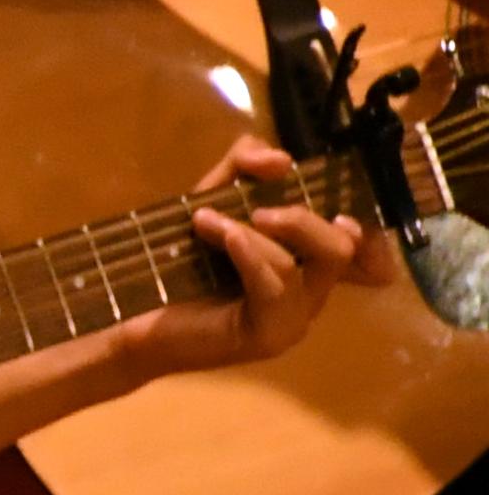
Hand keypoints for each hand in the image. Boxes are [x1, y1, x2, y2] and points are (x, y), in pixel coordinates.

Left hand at [118, 135, 381, 378]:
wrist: (130, 317)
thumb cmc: (174, 262)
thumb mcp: (211, 199)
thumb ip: (244, 168)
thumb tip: (280, 159)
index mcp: (307, 263)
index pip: (364, 242)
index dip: (364, 218)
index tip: (330, 196)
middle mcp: (311, 291)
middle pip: (346, 244)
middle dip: (304, 217)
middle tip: (259, 210)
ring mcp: (296, 317)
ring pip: (321, 260)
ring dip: (262, 230)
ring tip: (208, 222)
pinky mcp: (271, 335)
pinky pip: (279, 284)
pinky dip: (252, 252)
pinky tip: (223, 236)